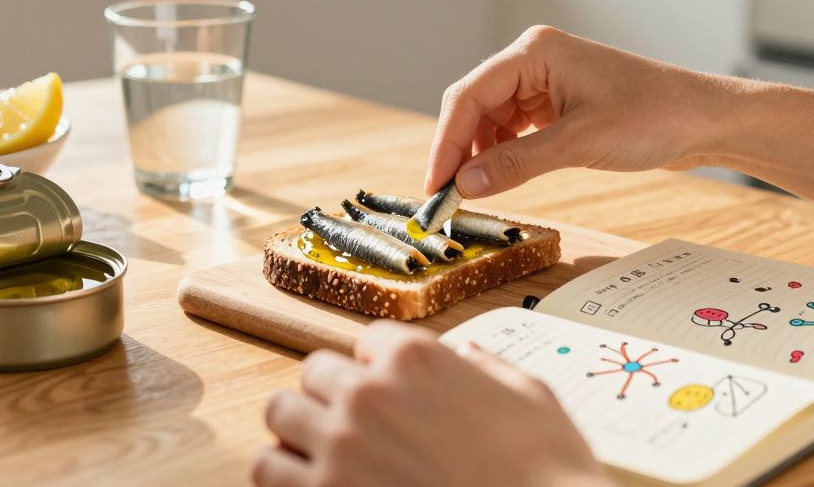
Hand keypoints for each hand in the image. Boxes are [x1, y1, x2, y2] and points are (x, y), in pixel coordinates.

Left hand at [254, 321, 608, 486]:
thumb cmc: (546, 475)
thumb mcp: (531, 398)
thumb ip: (489, 370)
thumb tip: (469, 359)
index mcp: (417, 358)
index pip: (369, 340)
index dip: (381, 367)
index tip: (392, 390)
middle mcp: (369, 393)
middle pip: (316, 371)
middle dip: (335, 395)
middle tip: (358, 426)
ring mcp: (340, 446)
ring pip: (281, 413)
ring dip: (300, 430)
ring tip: (325, 453)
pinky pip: (267, 468)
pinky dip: (282, 473)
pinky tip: (310, 484)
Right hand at [426, 25, 737, 196]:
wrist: (707, 119)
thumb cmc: (655, 116)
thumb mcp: (579, 144)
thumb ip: (516, 164)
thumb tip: (464, 184)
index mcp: (535, 51)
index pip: (469, 95)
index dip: (446, 143)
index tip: (434, 186)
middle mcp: (535, 60)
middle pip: (475, 106)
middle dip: (459, 151)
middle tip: (445, 197)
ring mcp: (547, 81)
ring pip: (492, 120)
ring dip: (481, 155)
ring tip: (474, 193)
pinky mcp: (560, 104)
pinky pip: (516, 129)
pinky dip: (504, 155)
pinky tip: (501, 178)